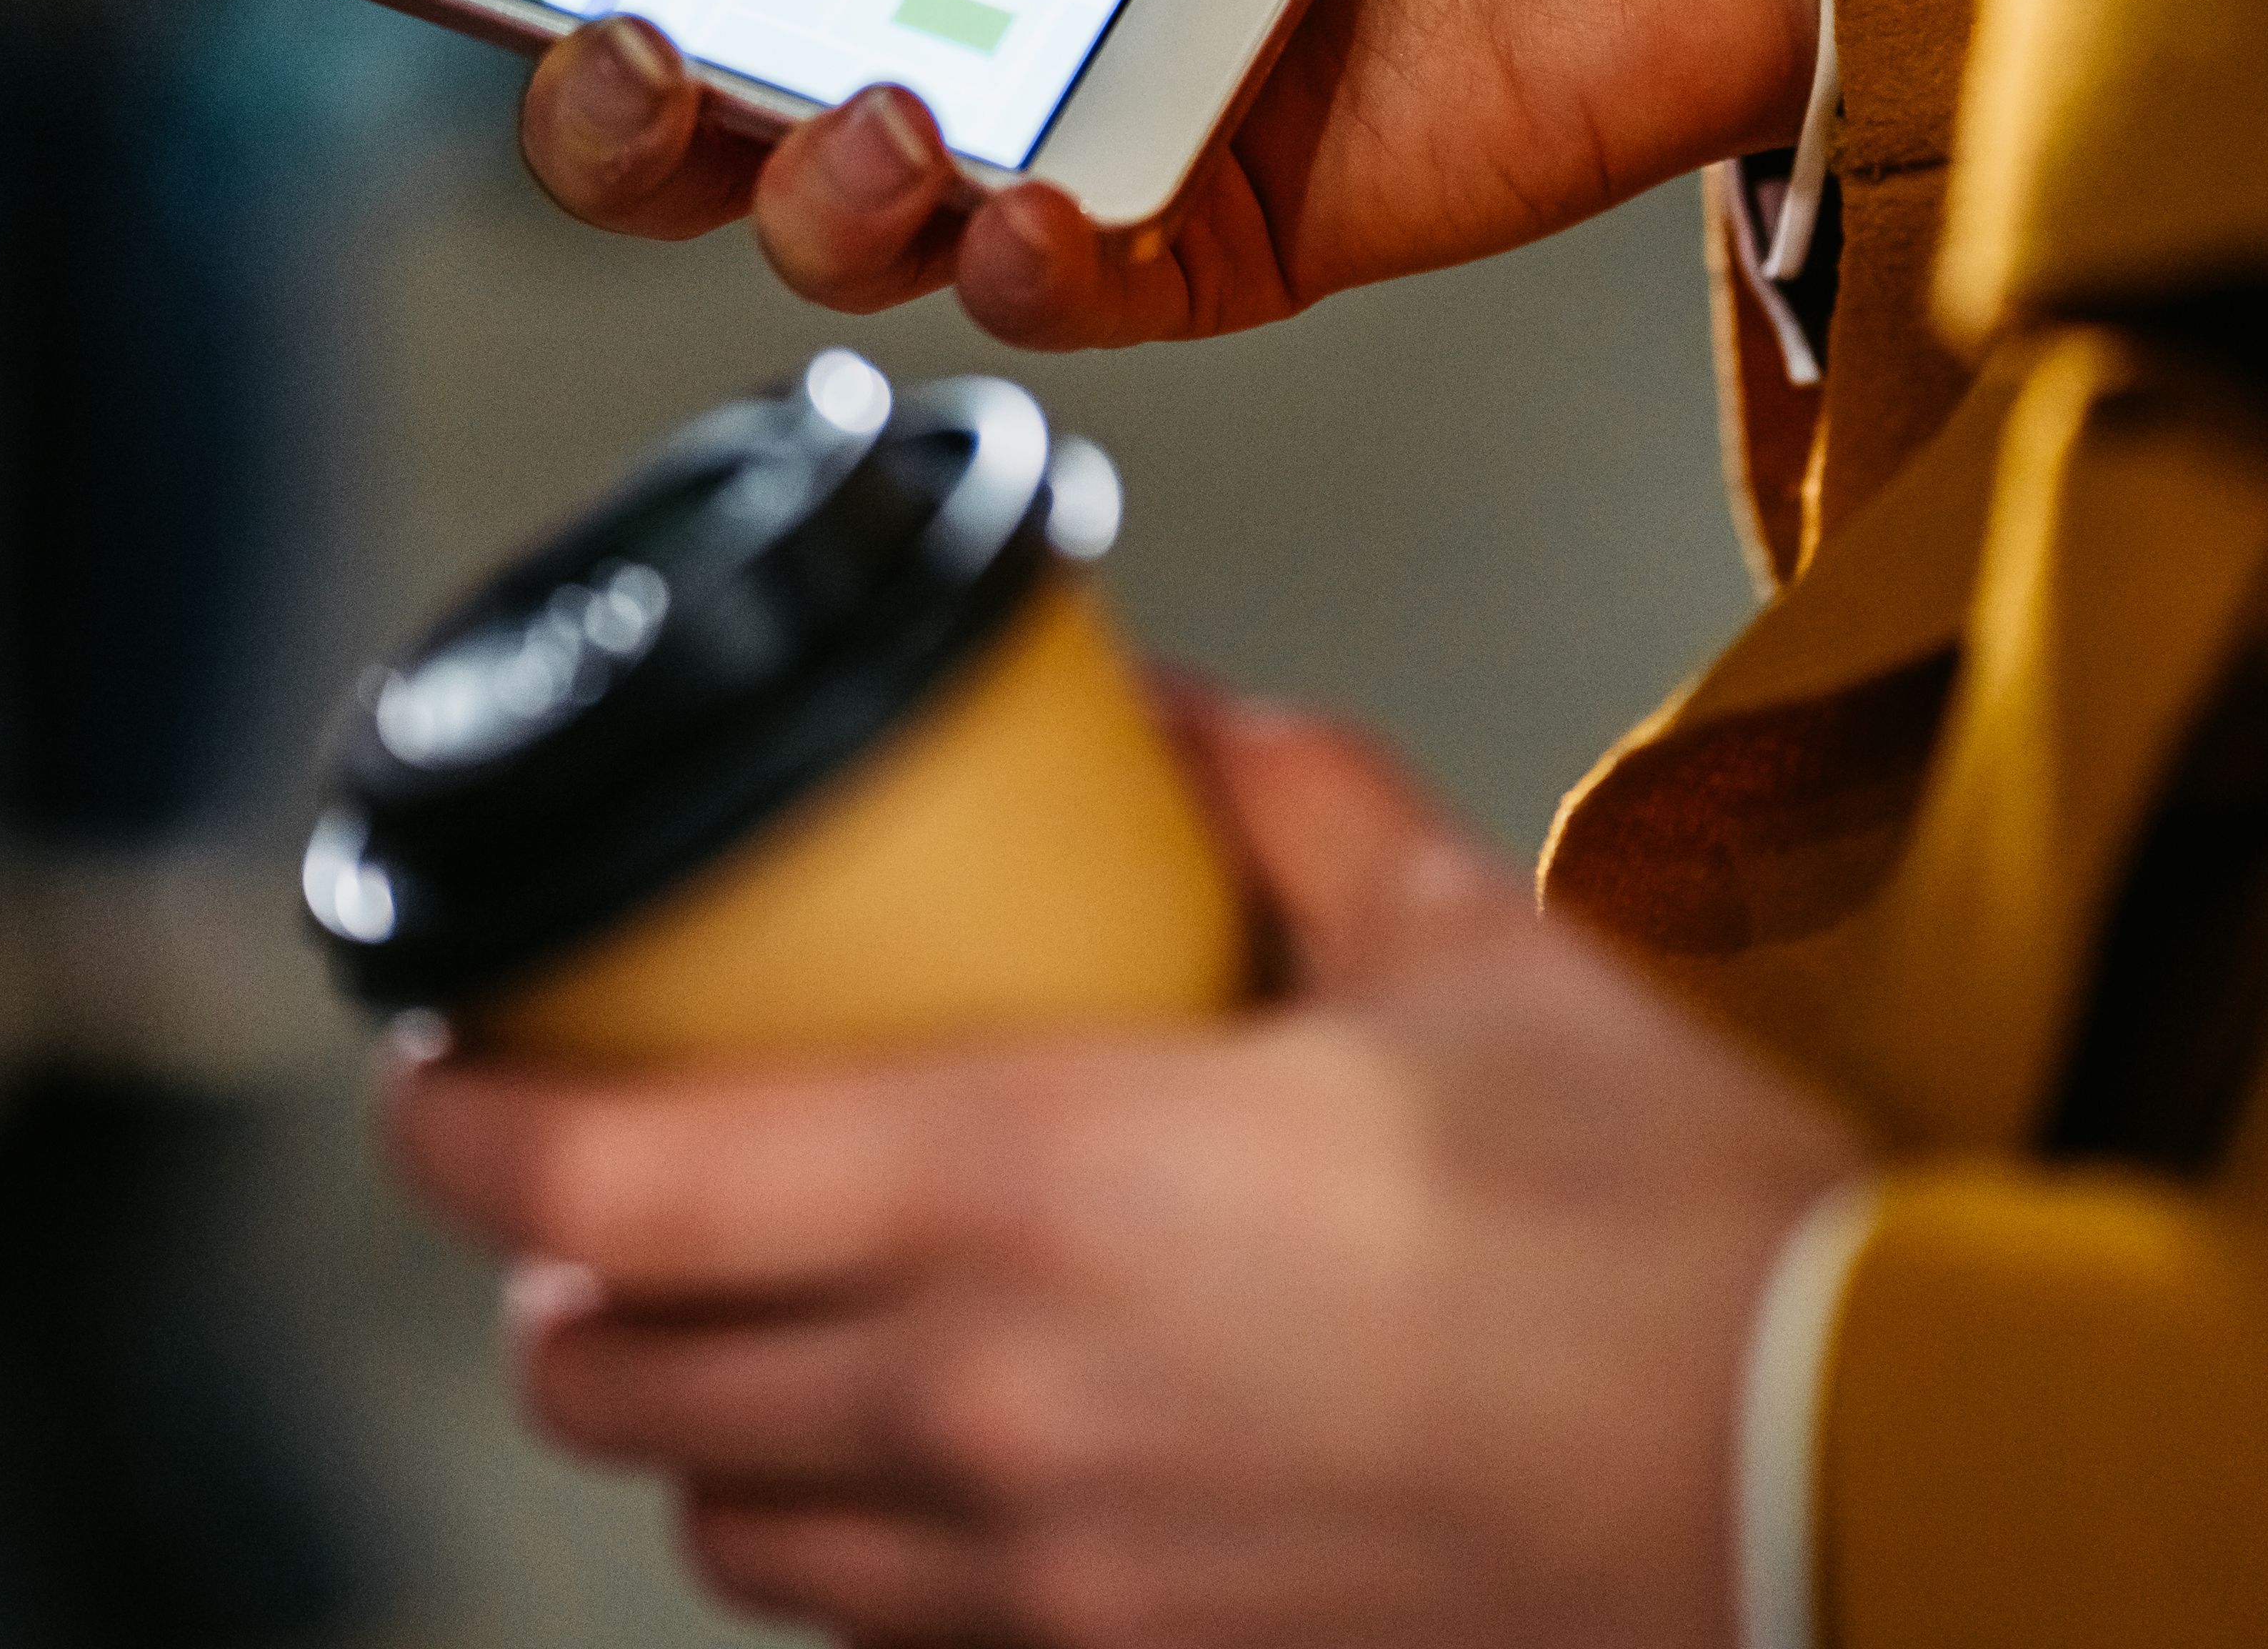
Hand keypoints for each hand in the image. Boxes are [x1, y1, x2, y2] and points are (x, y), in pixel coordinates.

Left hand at [387, 700, 1867, 1648]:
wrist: (1837, 1496)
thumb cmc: (1667, 1236)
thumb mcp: (1468, 947)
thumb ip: (1286, 799)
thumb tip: (1166, 711)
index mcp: (1038, 1192)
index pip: (612, 1188)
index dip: (460, 1129)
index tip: (430, 1070)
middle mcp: (994, 1409)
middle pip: (612, 1386)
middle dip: (554, 1285)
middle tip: (595, 1181)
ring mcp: (1052, 1586)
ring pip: (724, 1533)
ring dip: (691, 1425)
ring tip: (747, 1321)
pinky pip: (885, 1637)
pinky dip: (841, 1544)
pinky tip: (923, 1451)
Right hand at [519, 0, 1818, 345]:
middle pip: (719, 113)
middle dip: (612, 112)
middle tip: (617, 45)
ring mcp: (1104, 126)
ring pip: (852, 233)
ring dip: (809, 196)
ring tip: (879, 116)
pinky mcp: (1223, 236)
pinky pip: (1060, 299)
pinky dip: (1013, 264)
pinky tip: (1025, 201)